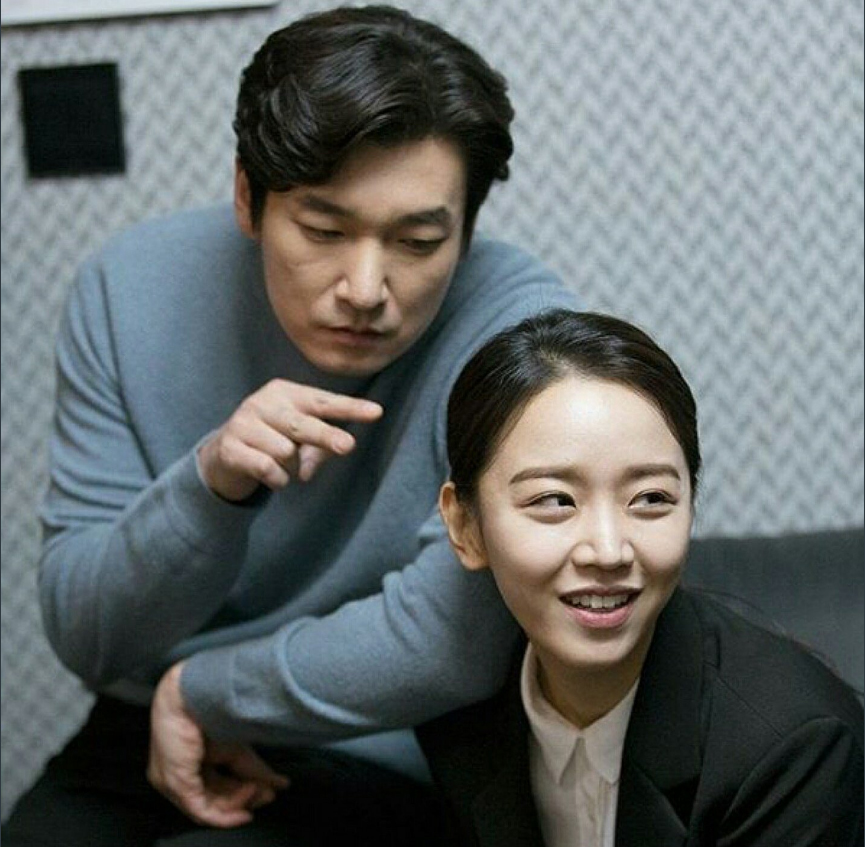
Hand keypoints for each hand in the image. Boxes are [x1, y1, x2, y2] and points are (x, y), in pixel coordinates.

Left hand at [147, 662, 288, 827]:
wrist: (193, 695)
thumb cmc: (212, 710)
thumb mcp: (240, 746)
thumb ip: (256, 769)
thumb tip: (281, 784)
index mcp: (192, 761)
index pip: (218, 785)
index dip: (244, 792)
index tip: (270, 792)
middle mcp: (180, 773)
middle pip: (214, 798)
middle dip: (243, 800)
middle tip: (267, 796)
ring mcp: (175, 781)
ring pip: (209, 806)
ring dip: (238, 804)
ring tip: (260, 792)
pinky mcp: (177, 783)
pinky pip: (201, 809)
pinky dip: (225, 813)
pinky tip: (245, 805)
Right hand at [199, 380, 382, 500]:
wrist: (224, 453)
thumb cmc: (273, 439)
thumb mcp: (299, 439)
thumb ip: (316, 449)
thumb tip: (307, 471)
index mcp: (286, 392)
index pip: (323, 401)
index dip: (350, 408)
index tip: (376, 413)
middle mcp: (264, 402)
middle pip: (304, 424)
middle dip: (326, 435)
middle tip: (347, 446)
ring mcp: (244, 422)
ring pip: (285, 452)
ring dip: (292, 467)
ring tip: (283, 464)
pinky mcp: (230, 446)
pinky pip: (267, 468)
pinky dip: (278, 479)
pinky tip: (274, 477)